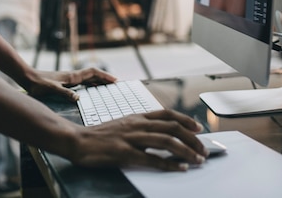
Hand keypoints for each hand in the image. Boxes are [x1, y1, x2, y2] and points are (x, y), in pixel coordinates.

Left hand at [26, 67, 116, 100]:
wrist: (27, 77)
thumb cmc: (38, 84)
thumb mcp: (51, 89)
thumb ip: (64, 93)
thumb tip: (78, 99)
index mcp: (72, 77)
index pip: (92, 73)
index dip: (104, 76)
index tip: (115, 80)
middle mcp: (72, 76)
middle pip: (93, 75)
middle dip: (105, 78)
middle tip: (116, 84)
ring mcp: (68, 79)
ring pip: (88, 78)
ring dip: (98, 81)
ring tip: (107, 86)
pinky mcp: (64, 82)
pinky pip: (82, 82)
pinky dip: (90, 84)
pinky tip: (90, 89)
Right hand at [70, 109, 207, 170]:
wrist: (77, 140)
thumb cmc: (99, 135)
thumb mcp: (122, 124)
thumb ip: (140, 127)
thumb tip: (159, 135)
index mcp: (136, 117)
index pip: (167, 114)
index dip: (185, 120)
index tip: (199, 128)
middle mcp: (137, 124)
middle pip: (172, 127)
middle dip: (192, 138)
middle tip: (203, 149)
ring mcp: (131, 138)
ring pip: (166, 141)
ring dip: (186, 151)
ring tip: (197, 160)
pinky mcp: (125, 153)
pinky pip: (152, 158)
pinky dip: (169, 164)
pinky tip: (179, 168)